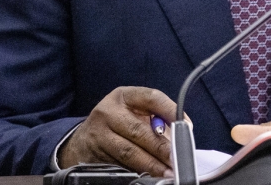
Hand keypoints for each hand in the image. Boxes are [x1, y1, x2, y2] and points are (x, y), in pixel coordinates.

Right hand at [59, 86, 177, 175]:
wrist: (84, 140)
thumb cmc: (118, 123)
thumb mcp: (133, 112)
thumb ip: (155, 119)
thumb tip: (180, 135)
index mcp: (123, 95)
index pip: (151, 97)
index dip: (170, 110)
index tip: (186, 126)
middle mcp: (108, 111)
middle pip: (139, 130)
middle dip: (161, 147)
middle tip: (177, 159)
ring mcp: (99, 133)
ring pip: (129, 151)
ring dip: (151, 164)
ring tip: (167, 172)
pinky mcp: (95, 154)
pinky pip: (119, 164)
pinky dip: (137, 171)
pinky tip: (150, 175)